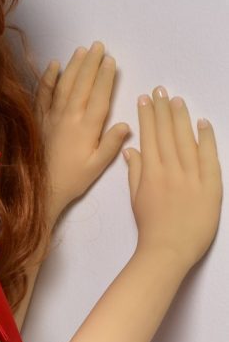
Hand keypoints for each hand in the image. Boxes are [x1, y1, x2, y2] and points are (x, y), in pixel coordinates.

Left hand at [36, 41, 130, 226]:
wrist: (41, 189)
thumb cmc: (73, 179)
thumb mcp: (97, 166)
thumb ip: (111, 144)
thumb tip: (125, 124)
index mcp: (87, 128)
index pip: (100, 96)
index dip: (106, 77)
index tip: (111, 60)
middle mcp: (69, 117)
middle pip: (82, 84)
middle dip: (91, 63)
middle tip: (98, 45)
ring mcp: (52, 116)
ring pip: (64, 85)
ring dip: (74, 66)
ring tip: (82, 50)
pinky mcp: (40, 120)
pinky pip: (43, 94)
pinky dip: (48, 78)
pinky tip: (53, 65)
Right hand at [125, 88, 221, 270]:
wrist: (167, 251)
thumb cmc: (150, 229)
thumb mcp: (136, 200)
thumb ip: (135, 173)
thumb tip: (131, 150)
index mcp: (151, 173)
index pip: (149, 136)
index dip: (147, 116)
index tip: (146, 99)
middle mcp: (171, 170)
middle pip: (166, 132)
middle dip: (162, 109)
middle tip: (161, 90)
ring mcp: (191, 176)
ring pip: (186, 139)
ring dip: (181, 118)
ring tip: (177, 100)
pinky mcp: (209, 186)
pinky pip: (209, 156)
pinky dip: (206, 138)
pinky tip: (202, 123)